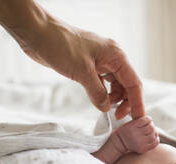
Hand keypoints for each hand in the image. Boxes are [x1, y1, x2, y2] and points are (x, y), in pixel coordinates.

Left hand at [20, 21, 144, 119]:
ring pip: (115, 85)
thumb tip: (106, 108)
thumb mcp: (82, 72)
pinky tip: (99, 101)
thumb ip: (97, 92)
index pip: (133, 82)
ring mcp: (101, 62)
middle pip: (127, 84)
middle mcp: (111, 58)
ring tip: (106, 109)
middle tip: (117, 117)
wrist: (37, 33)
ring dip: (113, 98)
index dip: (137, 102)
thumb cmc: (60, 45)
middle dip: (125, 102)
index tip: (137, 119)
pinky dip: (103, 93)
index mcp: (115, 55)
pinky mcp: (90, 66)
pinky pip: (103, 83)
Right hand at [113, 116, 158, 153]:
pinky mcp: (142, 149)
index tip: (148, 120)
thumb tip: (152, 120)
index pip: (147, 120)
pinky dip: (156, 140)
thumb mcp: (130, 123)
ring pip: (153, 136)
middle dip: (152, 126)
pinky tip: (154, 137)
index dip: (149, 119)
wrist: (120, 143)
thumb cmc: (127, 131)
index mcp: (132, 127)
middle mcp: (135, 135)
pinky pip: (154, 144)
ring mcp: (140, 143)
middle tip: (150, 126)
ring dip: (155, 133)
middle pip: (151, 128)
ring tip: (152, 132)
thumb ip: (140, 121)